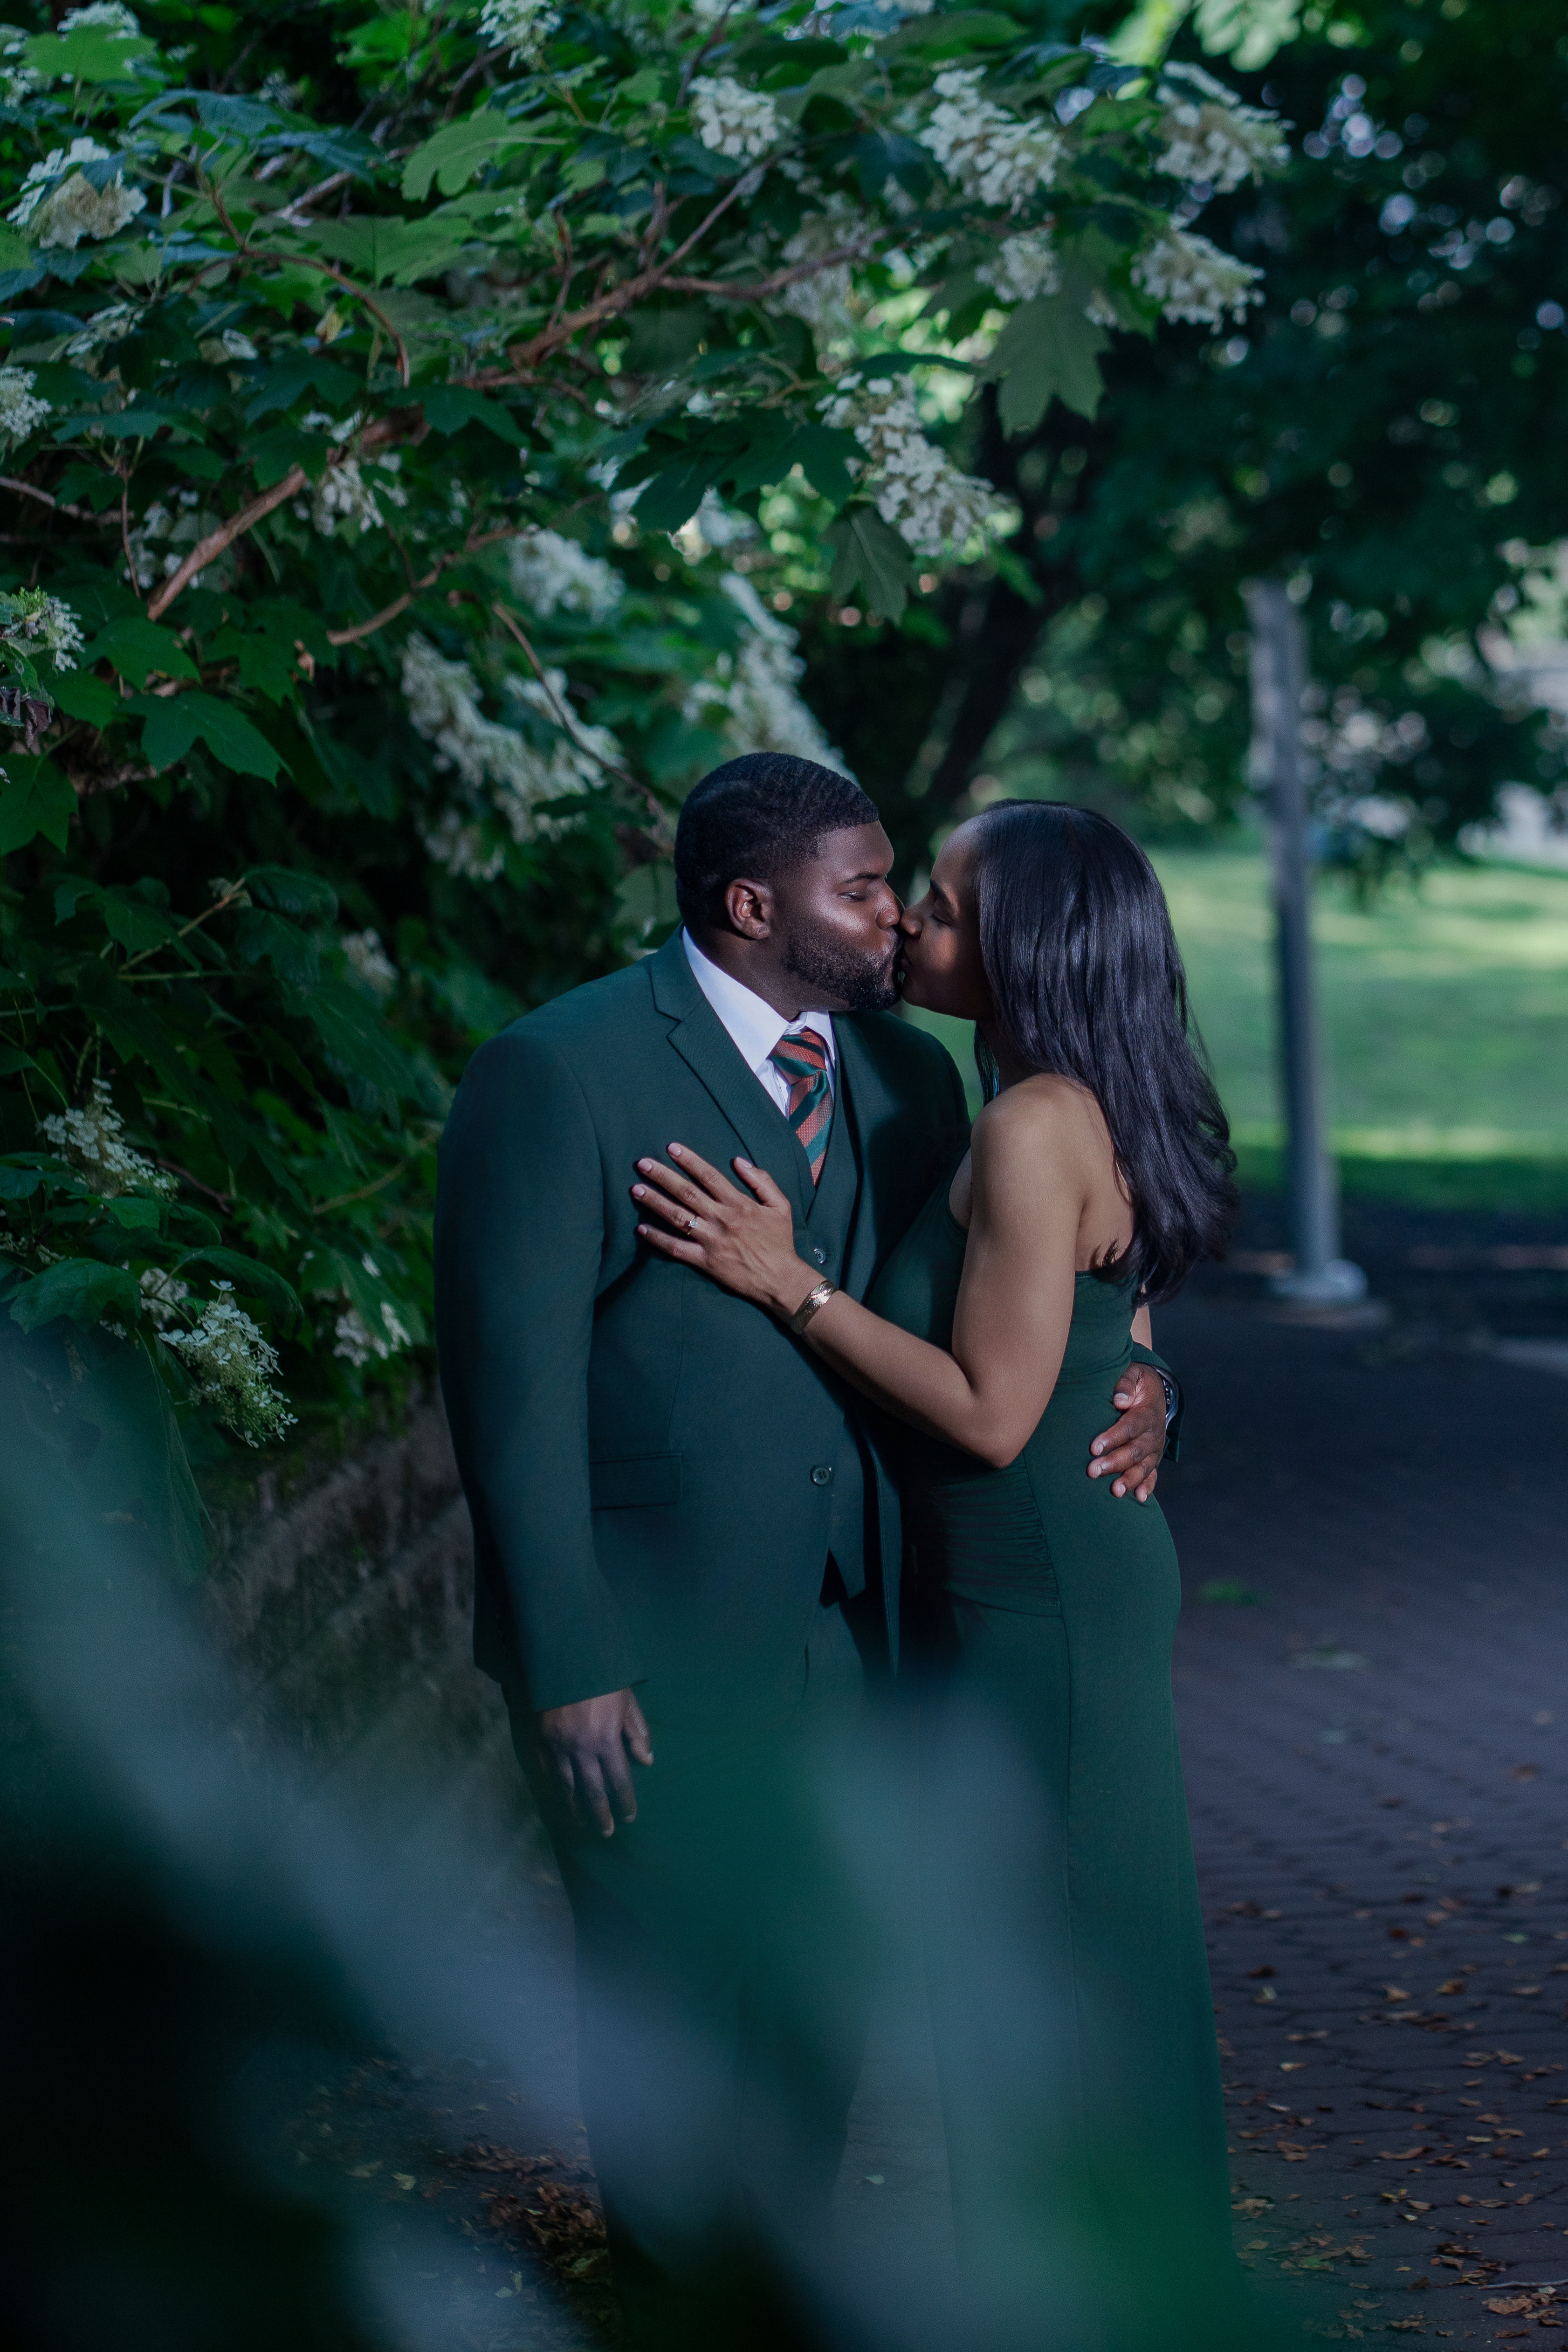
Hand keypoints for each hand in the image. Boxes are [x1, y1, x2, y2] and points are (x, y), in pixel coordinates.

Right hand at [536, 1688, 653, 1837]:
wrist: (561, 1657)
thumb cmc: (601, 1678)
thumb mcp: (627, 1701)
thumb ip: (637, 1732)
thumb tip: (647, 1761)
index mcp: (606, 1740)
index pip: (618, 1781)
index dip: (625, 1801)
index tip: (630, 1816)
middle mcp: (580, 1749)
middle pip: (591, 1791)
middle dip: (601, 1814)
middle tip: (607, 1832)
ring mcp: (555, 1747)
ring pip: (565, 1787)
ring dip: (575, 1808)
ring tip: (582, 1822)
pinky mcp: (537, 1740)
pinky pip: (543, 1773)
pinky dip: (551, 1789)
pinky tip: (556, 1800)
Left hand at [632, 1144, 817, 1318]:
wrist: (780, 1279)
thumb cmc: (779, 1241)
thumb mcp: (780, 1206)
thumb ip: (761, 1181)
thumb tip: (739, 1161)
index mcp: (739, 1204)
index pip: (709, 1176)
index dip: (689, 1160)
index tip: (671, 1147)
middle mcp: (722, 1219)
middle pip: (687, 1192)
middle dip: (663, 1176)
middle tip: (642, 1164)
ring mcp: (711, 1241)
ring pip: (677, 1217)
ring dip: (655, 1202)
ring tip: (636, 1190)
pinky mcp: (705, 1261)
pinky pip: (676, 1248)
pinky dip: (658, 1238)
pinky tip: (641, 1229)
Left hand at [1087, 1361, 1165, 1502]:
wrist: (1154, 1391)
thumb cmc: (1135, 1382)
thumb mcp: (1133, 1373)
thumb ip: (1125, 1382)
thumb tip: (1119, 1400)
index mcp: (1147, 1412)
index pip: (1130, 1426)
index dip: (1113, 1437)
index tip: (1094, 1447)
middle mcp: (1154, 1433)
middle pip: (1135, 1451)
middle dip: (1114, 1462)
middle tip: (1093, 1471)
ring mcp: (1154, 1448)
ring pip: (1143, 1467)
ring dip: (1129, 1479)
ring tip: (1114, 1492)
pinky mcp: (1153, 1458)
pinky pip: (1153, 1475)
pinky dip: (1147, 1487)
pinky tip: (1138, 1498)